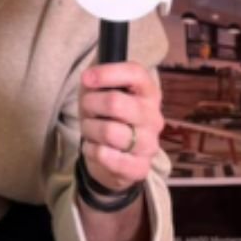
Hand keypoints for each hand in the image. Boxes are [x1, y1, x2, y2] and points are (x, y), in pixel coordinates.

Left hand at [77, 62, 163, 192]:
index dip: (107, 73)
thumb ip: (97, 78)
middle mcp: (154, 117)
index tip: (86, 78)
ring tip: (92, 130)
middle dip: (90, 104)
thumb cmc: (106, 117)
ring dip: (89, 129)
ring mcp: (149, 144)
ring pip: (107, 131)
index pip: (135, 73)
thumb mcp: (100, 92)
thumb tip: (89, 76)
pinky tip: (95, 148)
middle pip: (115, 102)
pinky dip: (91, 150)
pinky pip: (105, 155)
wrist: (113, 159)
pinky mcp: (139, 168)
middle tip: (88, 109)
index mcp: (148, 92)